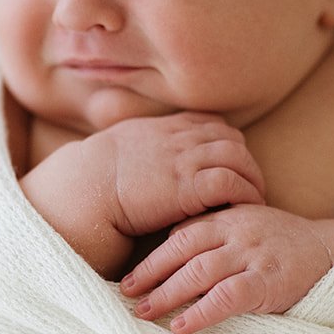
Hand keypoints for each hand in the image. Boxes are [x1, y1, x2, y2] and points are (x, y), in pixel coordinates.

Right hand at [90, 112, 265, 237]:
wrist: (79, 191)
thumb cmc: (89, 181)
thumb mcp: (116, 150)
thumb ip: (136, 149)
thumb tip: (141, 166)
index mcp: (161, 128)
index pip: (209, 124)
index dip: (225, 143)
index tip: (230, 164)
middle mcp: (177, 138)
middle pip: (230, 138)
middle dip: (245, 160)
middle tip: (250, 185)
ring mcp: (184, 159)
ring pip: (237, 156)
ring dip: (251, 178)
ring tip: (254, 201)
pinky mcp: (187, 185)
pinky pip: (230, 182)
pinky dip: (243, 194)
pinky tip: (244, 209)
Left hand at [120, 205, 333, 333]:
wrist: (333, 250)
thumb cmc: (284, 244)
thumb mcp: (248, 227)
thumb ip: (215, 235)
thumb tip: (170, 253)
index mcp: (228, 217)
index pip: (181, 234)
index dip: (152, 256)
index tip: (129, 278)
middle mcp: (237, 232)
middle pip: (182, 250)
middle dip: (150, 273)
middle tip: (125, 295)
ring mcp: (253, 254)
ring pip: (200, 272)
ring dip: (167, 294)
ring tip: (144, 313)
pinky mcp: (269, 280)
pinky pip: (228, 297)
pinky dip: (202, 313)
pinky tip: (182, 327)